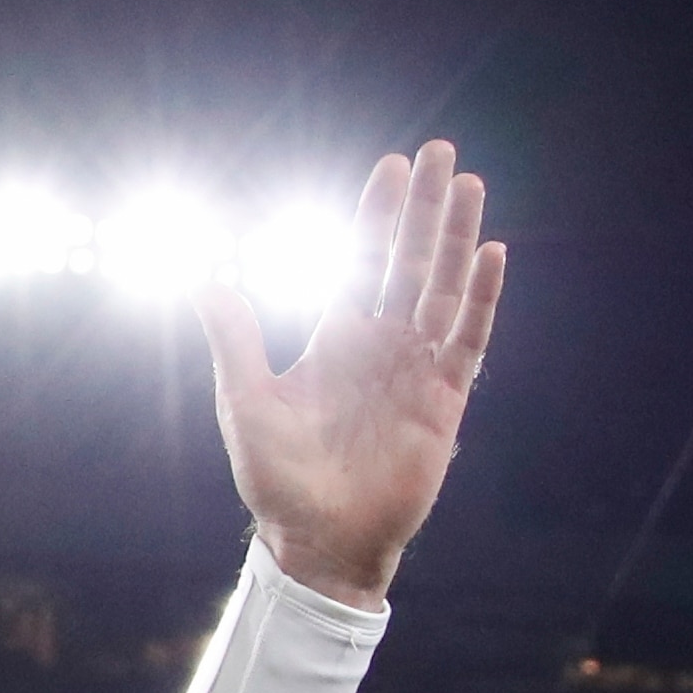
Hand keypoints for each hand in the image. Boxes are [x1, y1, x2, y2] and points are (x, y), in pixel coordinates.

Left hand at [194, 139, 506, 611]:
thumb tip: (202, 279)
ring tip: (468, 186)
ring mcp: (416, 369)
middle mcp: (381, 344)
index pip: (361, 260)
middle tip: (440, 152)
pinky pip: (468, 341)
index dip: (377, 215)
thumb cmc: (277, 478)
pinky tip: (490, 255)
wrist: (316, 539)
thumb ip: (234, 340)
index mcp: (336, 338)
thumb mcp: (246, 402)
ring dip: (456, 238)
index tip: (391, 166)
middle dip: (424, 208)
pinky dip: (480, 299)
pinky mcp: (444, 402)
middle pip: (409, 261)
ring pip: (444, 289)